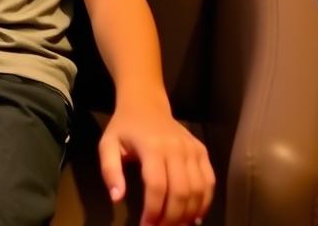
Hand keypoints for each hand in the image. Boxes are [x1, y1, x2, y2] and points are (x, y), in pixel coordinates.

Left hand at [99, 103, 213, 225]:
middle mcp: (176, 147)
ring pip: (198, 190)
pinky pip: (209, 181)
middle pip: (181, 191)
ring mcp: (192, 149)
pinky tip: (194, 216)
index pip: (157, 186)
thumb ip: (110, 171)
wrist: (146, 103)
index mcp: (152, 146)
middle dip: (172, 218)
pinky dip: (205, 202)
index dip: (153, 211)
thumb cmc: (125, 127)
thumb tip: (116, 198)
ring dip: (190, 214)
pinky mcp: (202, 151)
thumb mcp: (108, 144)